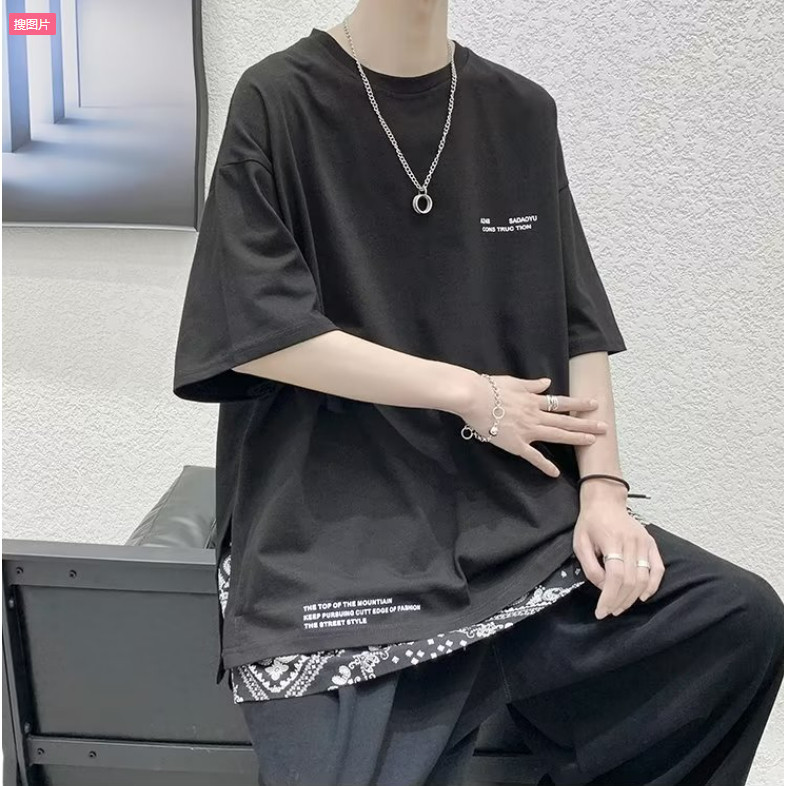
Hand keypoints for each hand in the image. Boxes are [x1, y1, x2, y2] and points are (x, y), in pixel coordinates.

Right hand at [460, 375, 607, 476]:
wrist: (473, 397)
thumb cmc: (489, 388)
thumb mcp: (513, 381)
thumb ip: (531, 384)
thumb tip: (547, 382)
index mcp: (533, 400)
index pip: (561, 402)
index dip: (579, 404)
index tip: (593, 404)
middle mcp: (535, 415)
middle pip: (566, 420)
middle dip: (586, 423)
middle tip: (604, 427)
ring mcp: (527, 430)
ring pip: (557, 435)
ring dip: (575, 438)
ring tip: (592, 442)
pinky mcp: (516, 444)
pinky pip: (533, 456)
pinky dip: (544, 465)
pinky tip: (555, 473)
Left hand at [572, 500, 665, 617]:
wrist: (605, 501)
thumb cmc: (590, 522)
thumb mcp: (580, 542)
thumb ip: (590, 567)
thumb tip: (603, 587)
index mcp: (612, 540)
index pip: (615, 576)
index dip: (609, 597)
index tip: (601, 611)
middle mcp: (631, 542)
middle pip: (631, 580)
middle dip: (619, 601)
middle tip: (609, 611)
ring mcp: (644, 543)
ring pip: (645, 578)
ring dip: (633, 597)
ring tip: (620, 606)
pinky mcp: (651, 543)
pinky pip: (658, 569)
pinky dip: (653, 585)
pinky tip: (642, 596)